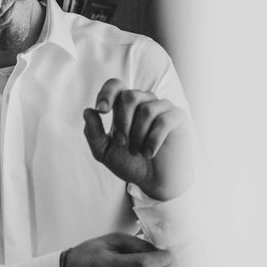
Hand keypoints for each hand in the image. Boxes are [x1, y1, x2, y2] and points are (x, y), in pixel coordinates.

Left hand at [83, 78, 192, 199]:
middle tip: (123, 143)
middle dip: (122, 122)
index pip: (115, 85)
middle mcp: (144, 101)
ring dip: (138, 134)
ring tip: (138, 151)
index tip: (102, 111)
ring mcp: (162, 108)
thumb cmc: (130, 163)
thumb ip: (93, 134)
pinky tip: (149, 153)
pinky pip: (163, 121)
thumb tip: (88, 111)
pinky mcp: (178, 118)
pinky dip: (153, 140)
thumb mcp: (104, 152)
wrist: (154, 181)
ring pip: (147, 109)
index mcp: (125, 105)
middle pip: (130, 96)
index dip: (107, 93)